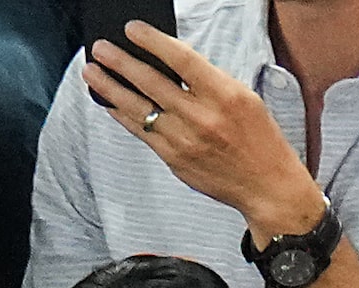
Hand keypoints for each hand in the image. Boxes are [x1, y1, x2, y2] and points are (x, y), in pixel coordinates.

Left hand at [84, 24, 327, 237]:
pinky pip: (141, 132)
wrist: (267, 187)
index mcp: (224, 96)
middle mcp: (202, 117)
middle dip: (120, 62)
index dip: (152, 41)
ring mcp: (185, 141)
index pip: (182, 59)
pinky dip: (122, 115)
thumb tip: (168, 62)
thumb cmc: (259, 139)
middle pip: (152, 82)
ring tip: (91, 72)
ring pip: (138, 108)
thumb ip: (208, 81)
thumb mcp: (244, 99)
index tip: (131, 29)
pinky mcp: (174, 160)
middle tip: (100, 48)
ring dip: (110, 87)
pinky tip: (108, 102)